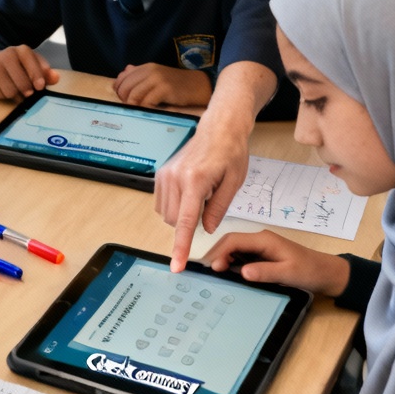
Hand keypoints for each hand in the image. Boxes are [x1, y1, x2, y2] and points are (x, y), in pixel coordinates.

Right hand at [0, 46, 59, 99]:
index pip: (31, 62)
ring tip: (17, 92)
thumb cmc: (20, 68)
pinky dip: (4, 96)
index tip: (40, 87)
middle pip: (21, 81)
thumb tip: (55, 78)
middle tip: (29, 93)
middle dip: (27, 90)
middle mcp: (6, 55)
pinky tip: (5, 90)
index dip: (36, 76)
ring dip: (16, 96)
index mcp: (22, 50)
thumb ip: (47, 74)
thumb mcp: (35, 67)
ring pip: (10, 91)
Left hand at [113, 63, 211, 106]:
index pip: (122, 78)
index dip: (118, 90)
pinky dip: (145, 109)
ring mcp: (157, 79)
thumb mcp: (156, 76)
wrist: (197, 85)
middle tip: (130, 108)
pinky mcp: (165, 89)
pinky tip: (150, 111)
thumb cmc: (176, 84)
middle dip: (124, 100)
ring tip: (138, 111)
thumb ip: (140, 75)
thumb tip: (122, 74)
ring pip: (134, 95)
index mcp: (146, 67)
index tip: (122, 99)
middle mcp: (150, 71)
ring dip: (133, 106)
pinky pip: (147, 102)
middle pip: (125, 87)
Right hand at [154, 114, 251, 271]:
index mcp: (196, 180)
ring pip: (166, 214)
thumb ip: (219, 209)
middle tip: (208, 208)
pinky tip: (189, 194)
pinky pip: (161, 203)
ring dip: (181, 216)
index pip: (186, 222)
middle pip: (175, 221)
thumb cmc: (230, 152)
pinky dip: (174, 207)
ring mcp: (165, 175)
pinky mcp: (161, 174)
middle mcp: (175, 177)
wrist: (218, 128)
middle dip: (189, 225)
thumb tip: (207, 229)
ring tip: (200, 196)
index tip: (176, 265)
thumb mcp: (234, 183)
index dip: (181, 247)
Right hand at [203, 231, 349, 295]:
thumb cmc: (310, 271)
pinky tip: (227, 274)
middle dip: (216, 255)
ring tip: (213, 274)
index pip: (234, 240)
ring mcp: (260, 248)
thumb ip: (265, 272)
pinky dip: (231, 264)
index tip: (212, 267)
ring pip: (234, 249)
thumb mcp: (288, 273)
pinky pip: (241, 257)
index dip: (219, 252)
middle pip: (230, 243)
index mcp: (264, 240)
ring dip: (222, 259)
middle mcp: (260, 240)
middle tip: (207, 272)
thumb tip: (242, 272)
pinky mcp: (262, 256)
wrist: (327, 273)